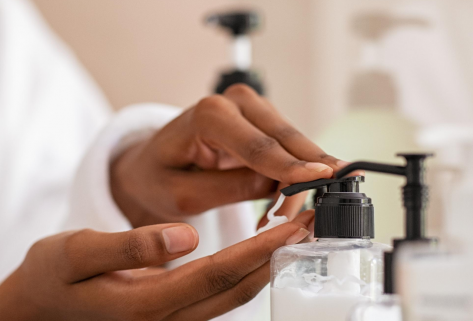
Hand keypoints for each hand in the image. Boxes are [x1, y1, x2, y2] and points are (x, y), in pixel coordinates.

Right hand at [0, 211, 314, 320]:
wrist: (33, 310)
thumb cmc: (50, 278)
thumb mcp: (74, 253)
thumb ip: (127, 247)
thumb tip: (184, 237)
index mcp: (144, 304)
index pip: (216, 275)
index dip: (259, 249)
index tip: (294, 223)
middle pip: (235, 290)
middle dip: (277, 255)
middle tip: (311, 219)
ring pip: (232, 296)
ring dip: (266, 263)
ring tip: (293, 228)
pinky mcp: (171, 317)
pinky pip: (218, 296)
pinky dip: (244, 270)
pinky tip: (257, 247)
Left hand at [111, 84, 349, 226]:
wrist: (149, 166)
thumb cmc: (158, 179)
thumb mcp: (183, 195)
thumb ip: (229, 189)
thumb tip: (277, 186)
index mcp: (208, 114)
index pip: (257, 146)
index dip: (291, 166)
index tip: (323, 178)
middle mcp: (234, 100)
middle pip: (285, 140)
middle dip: (306, 174)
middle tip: (321, 211)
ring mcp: (252, 107)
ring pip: (294, 145)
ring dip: (299, 180)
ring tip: (281, 216)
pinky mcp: (264, 121)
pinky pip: (290, 148)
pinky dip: (293, 175)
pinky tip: (284, 200)